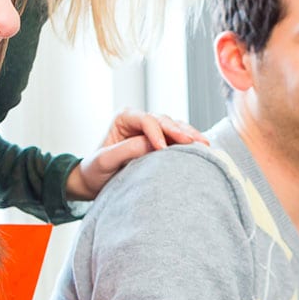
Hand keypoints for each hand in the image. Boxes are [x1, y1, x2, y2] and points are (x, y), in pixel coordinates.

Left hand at [64, 110, 206, 200]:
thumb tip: (152, 145)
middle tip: (195, 142)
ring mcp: (152, 131)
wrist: (94, 182)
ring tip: (204, 145)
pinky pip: (177, 140)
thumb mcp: (104, 161)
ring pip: (175, 127)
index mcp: (124, 118)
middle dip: (180, 131)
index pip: (146, 120)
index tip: (163, 149)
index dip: (157, 132)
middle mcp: (140, 120)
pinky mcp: (161, 142)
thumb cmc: (95, 170)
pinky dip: (189, 144)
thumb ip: (126, 150)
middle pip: (165, 121)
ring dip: (190, 136)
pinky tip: (201, 150)